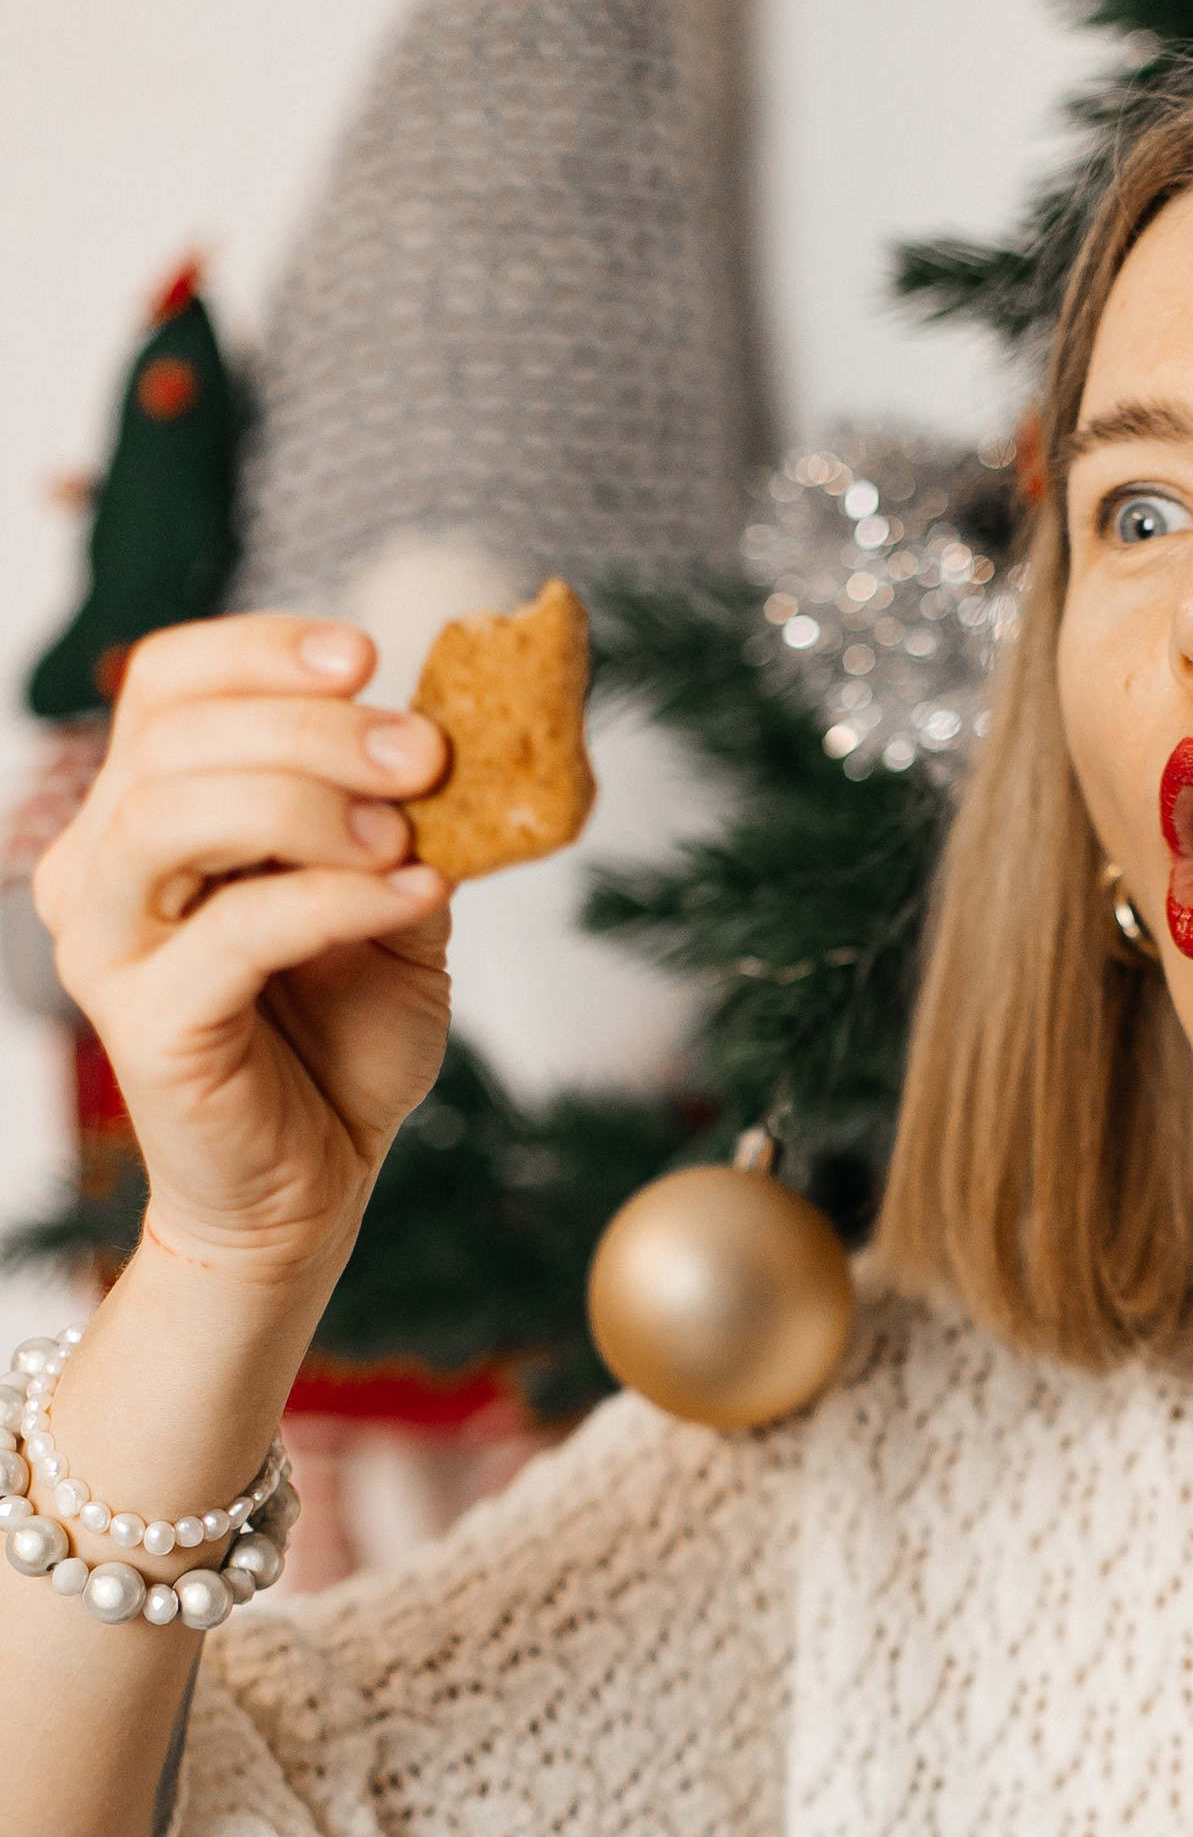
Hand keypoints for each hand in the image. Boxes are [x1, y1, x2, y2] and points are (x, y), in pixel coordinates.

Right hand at [34, 615, 453, 1292]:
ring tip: (404, 833)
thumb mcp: (390, 907)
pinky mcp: (144, 1020)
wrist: (314, 1185)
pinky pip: (234, 930)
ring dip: (304, 799)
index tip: (367, 654)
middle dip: (311, 726)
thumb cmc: (337, 1045)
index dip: (260, 651)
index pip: (167, 683)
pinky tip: (414, 898)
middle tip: (422, 751)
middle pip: (175, 736)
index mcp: (144, 813)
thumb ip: (403, 825)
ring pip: (172, 813)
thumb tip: (451, 736)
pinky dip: (334, 899)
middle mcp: (99, 864)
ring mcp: (106, 943)